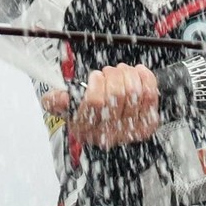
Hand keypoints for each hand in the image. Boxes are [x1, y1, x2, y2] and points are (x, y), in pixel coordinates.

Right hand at [43, 63, 161, 148]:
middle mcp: (108, 133)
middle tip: (109, 72)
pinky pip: (150, 95)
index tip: (96, 76)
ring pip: (134, 92)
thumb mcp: (65, 107)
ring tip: (121, 72)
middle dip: (113, 75)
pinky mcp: (147, 125)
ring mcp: (130, 130)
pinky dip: (145, 78)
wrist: (110, 125)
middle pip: (116, 94)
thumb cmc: (87, 112)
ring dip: (127, 74)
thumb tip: (60, 97)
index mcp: (85, 129)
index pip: (94, 102)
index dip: (97, 83)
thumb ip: (55, 101)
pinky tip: (137, 73)